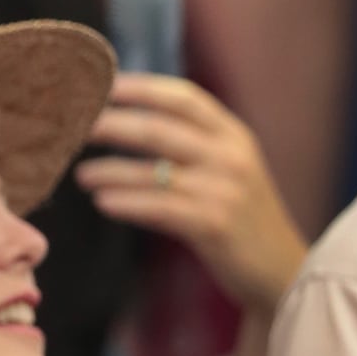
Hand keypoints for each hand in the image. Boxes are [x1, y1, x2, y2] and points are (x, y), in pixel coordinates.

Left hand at [75, 75, 306, 312]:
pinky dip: (126, 202)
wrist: (281, 271)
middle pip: (158, 128)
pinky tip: (102, 202)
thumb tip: (132, 123)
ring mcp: (223, 189)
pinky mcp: (214, 224)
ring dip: (109, 170)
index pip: (183, 97)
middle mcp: (230, 155)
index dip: (140, 88)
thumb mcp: (229, 170)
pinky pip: (158, 208)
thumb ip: (194, 145)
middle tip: (75, 127)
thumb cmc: (243, 219)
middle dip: (111, 124)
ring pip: (152, 170)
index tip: (102, 84)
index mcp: (233, 135)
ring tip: (81, 175)